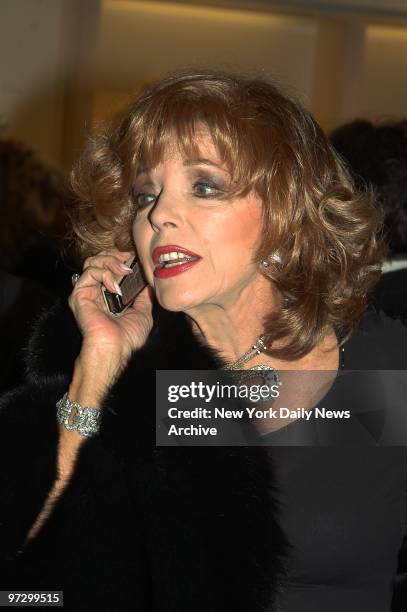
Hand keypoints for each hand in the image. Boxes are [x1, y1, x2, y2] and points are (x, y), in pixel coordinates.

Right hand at [68, 249, 153, 372]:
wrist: (115, 348)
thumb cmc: (127, 337)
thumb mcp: (143, 312)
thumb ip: (143, 297)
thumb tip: (150, 284)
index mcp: (109, 294)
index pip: (110, 266)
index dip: (120, 257)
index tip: (133, 257)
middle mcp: (96, 291)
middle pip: (98, 259)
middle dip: (114, 255)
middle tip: (127, 259)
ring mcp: (87, 291)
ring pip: (91, 262)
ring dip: (110, 261)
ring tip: (123, 271)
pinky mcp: (79, 294)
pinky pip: (89, 272)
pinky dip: (105, 274)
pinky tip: (115, 287)